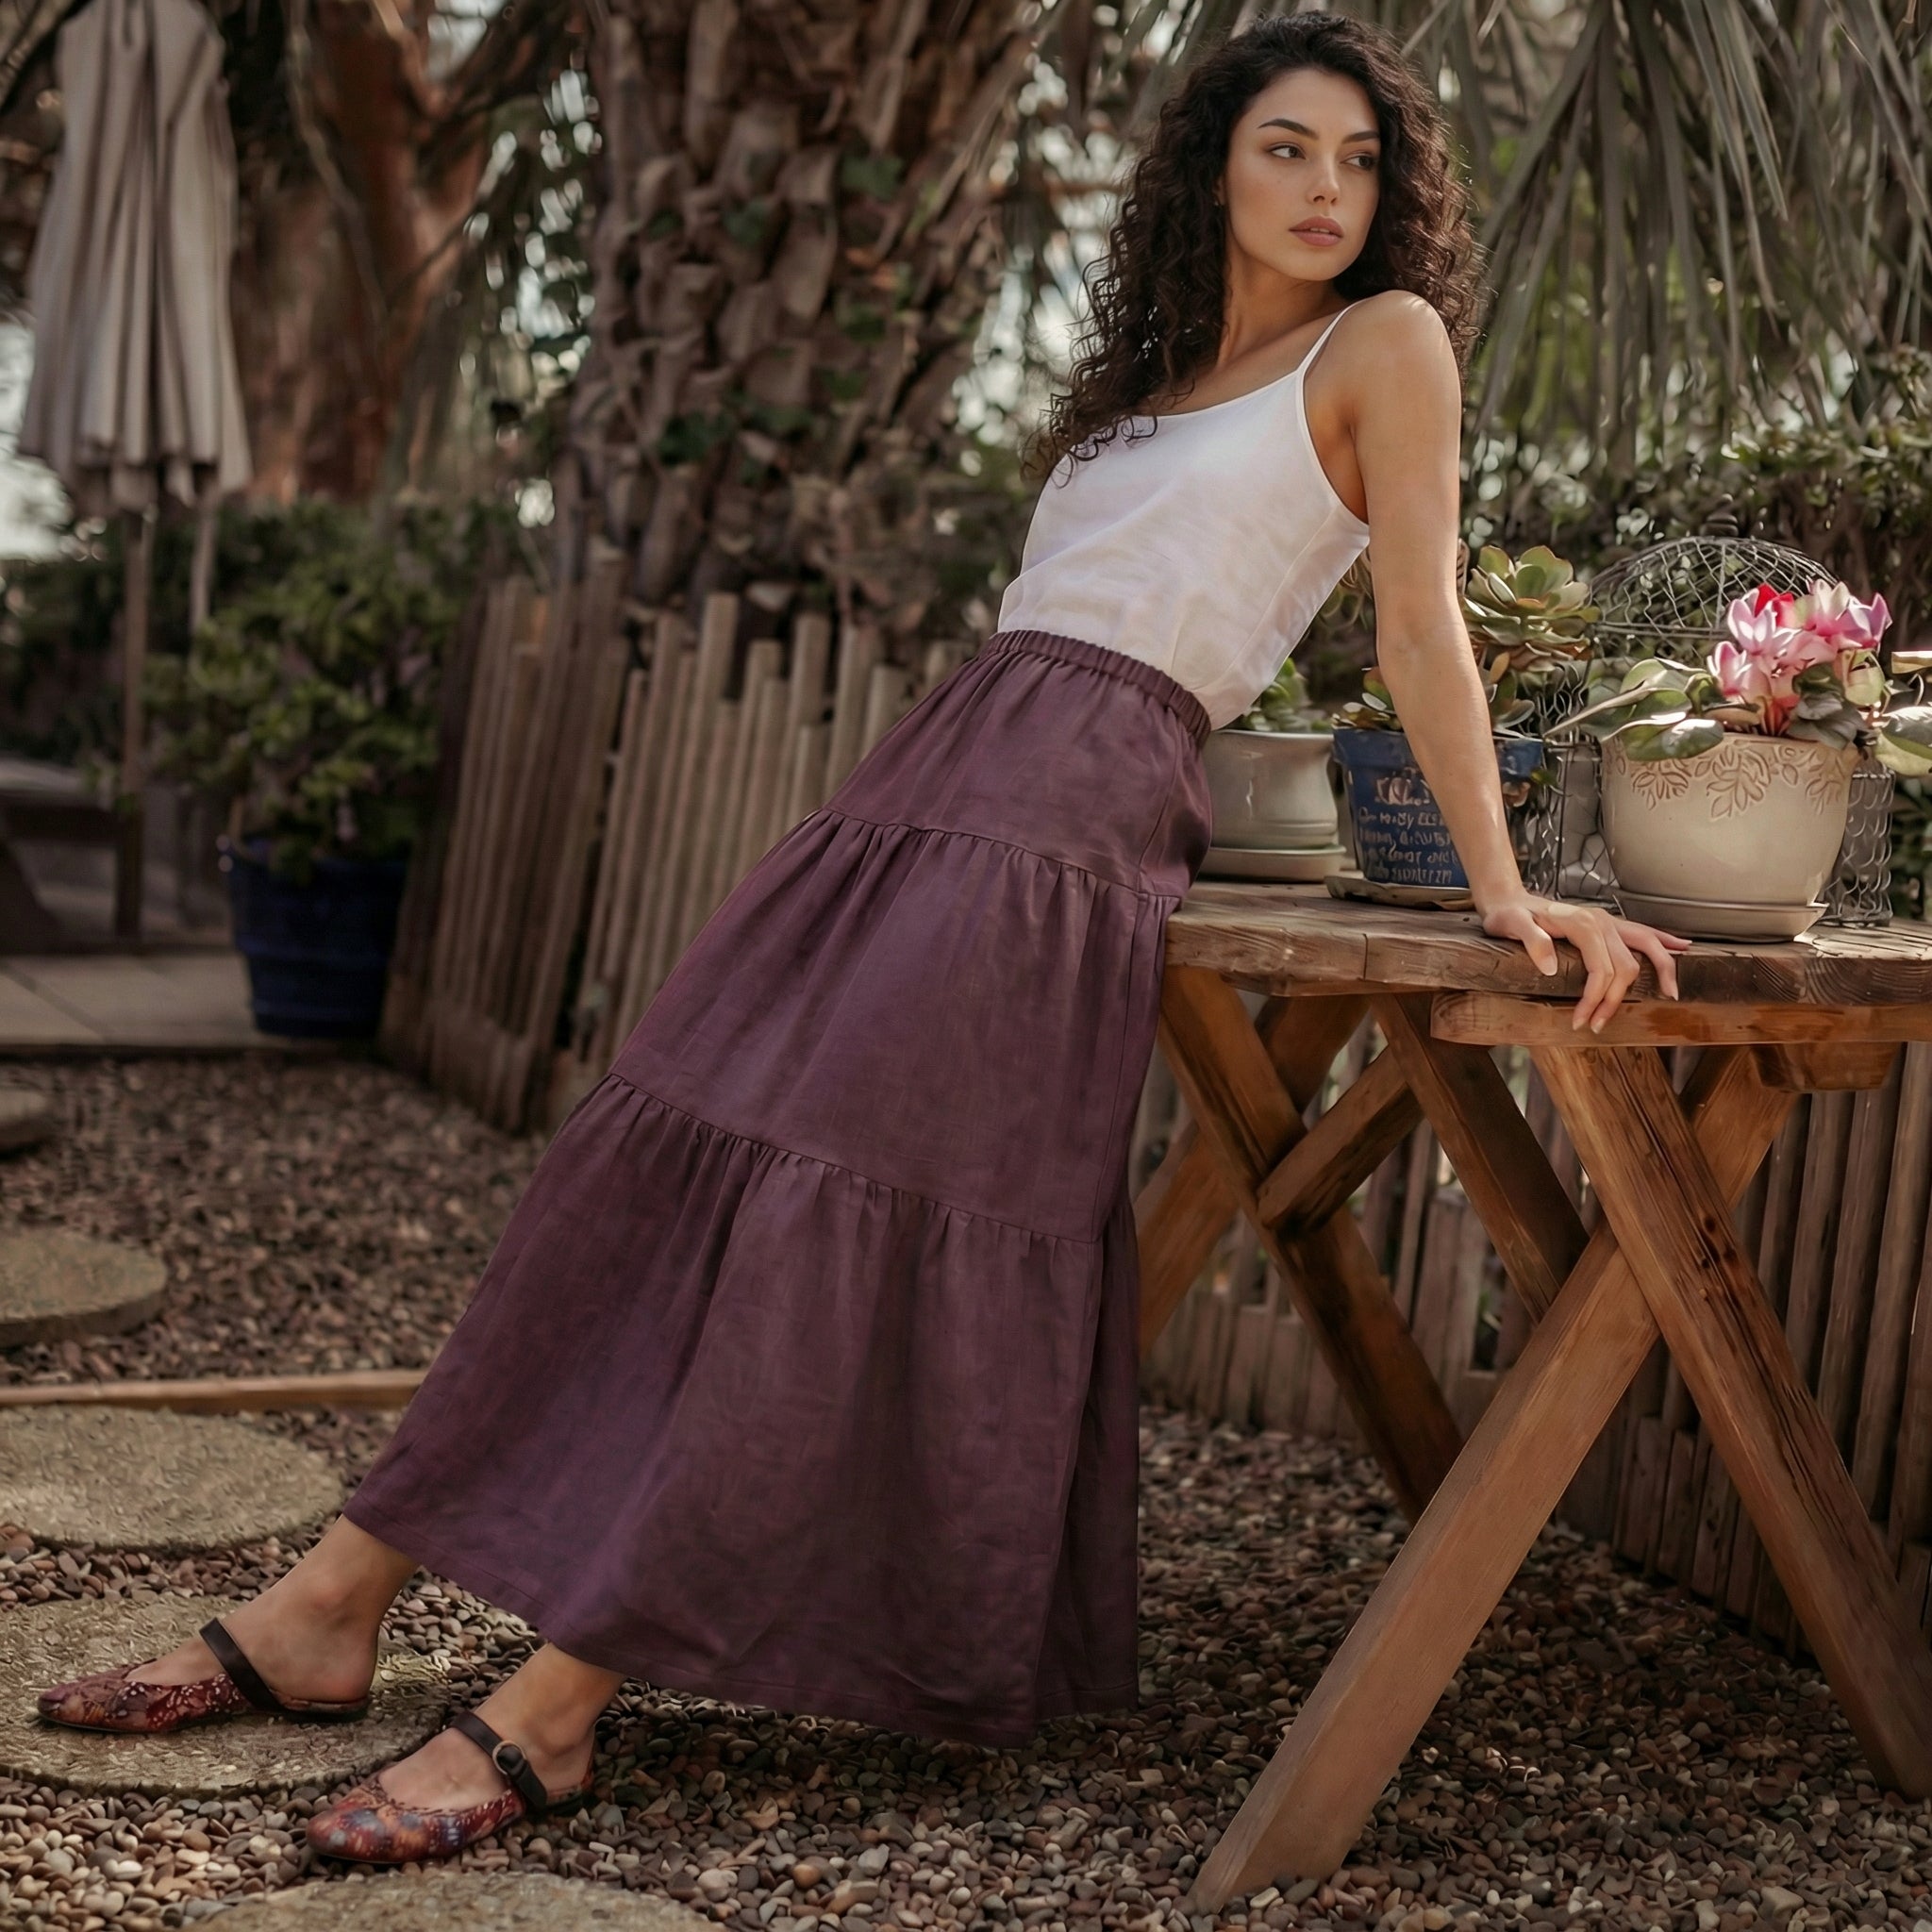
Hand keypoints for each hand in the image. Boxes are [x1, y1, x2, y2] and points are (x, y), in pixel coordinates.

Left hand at [1479, 895, 1690, 1032]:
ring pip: (1646, 947)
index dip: (1595, 999)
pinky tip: (1682, 948)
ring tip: (1668, 995)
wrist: (1508, 899)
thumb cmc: (1508, 914)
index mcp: (1583, 924)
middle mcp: (1601, 921)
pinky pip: (1644, 932)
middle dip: (1616, 999)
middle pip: (1627, 966)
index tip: (1581, 1021)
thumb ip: (1531, 941)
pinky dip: (1664, 941)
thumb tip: (1552, 967)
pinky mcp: (1607, 924)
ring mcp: (1607, 922)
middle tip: (1597, 1025)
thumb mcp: (1509, 925)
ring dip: (1658, 973)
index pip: (1602, 970)